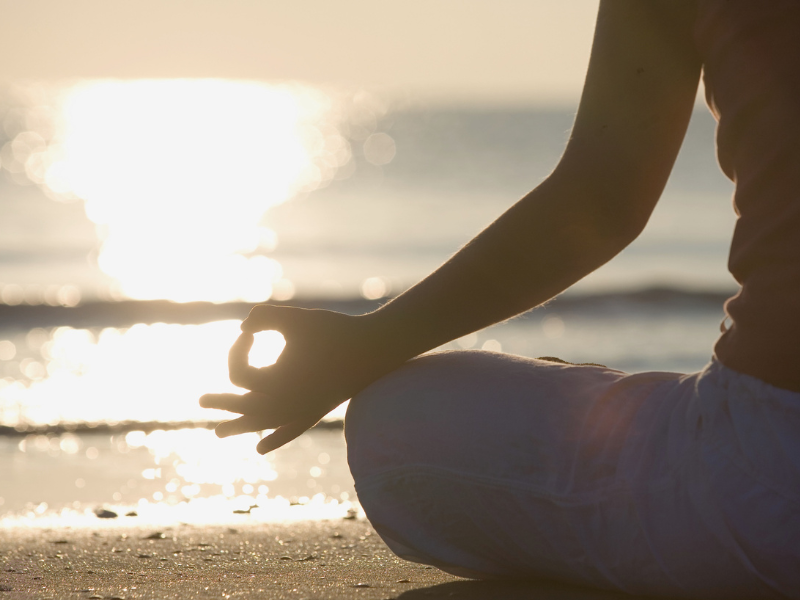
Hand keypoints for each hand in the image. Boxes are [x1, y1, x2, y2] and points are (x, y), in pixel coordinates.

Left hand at [200, 306, 398, 453]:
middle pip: (243, 408)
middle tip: (200, 402)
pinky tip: (261, 448)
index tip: (249, 331)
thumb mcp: (295, 318)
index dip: (237, 349)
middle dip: (222, 402)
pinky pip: (290, 431)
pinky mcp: (316, 412)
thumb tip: (244, 325)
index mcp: (275, 383)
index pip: (239, 373)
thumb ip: (265, 317)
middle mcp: (284, 404)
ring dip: (241, 426)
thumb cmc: (334, 331)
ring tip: (218, 433)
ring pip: (263, 425)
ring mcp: (300, 412)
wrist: (374, 348)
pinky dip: (275, 438)